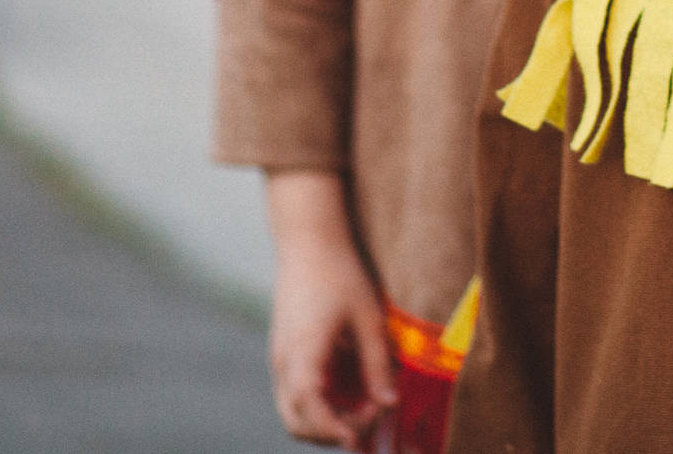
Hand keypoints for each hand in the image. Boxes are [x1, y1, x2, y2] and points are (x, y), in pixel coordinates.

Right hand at [266, 170, 395, 449]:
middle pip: (297, 420)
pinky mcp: (286, 352)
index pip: (309, 409)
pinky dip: (324, 400)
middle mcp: (284, 362)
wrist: (309, 240)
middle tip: (371, 420)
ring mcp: (282, 358)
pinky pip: (299, 390)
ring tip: (368, 405)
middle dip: (332, 431)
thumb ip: (377, 363)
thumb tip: (390, 404)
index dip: (333, 431)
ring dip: (328, 417)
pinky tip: (354, 387)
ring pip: (296, 409)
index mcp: (302, 354)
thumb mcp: (367, 317)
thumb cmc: (340, 273)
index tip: (359, 440)